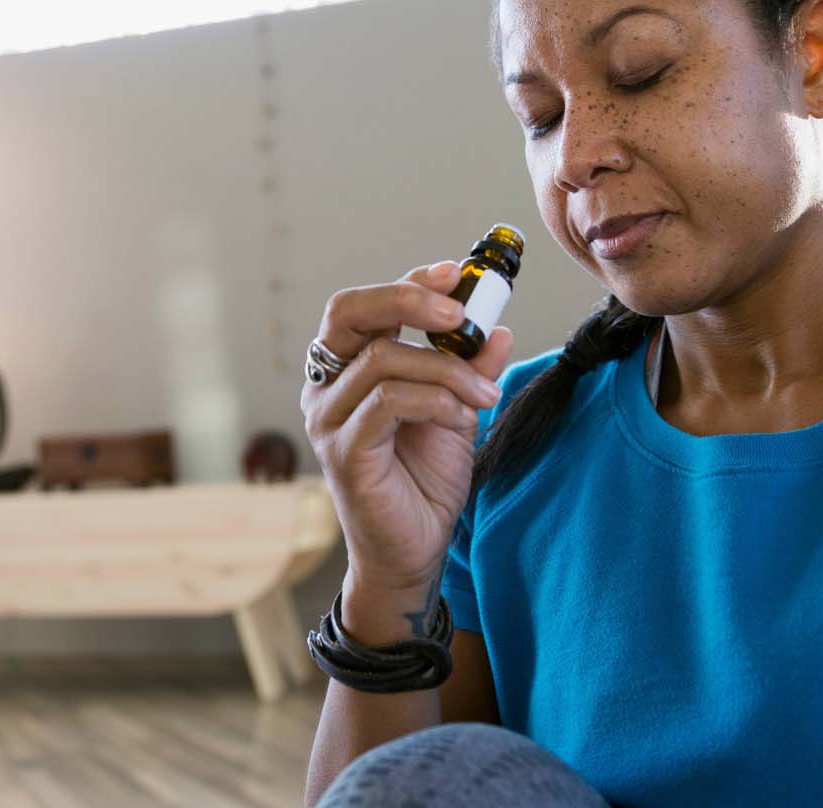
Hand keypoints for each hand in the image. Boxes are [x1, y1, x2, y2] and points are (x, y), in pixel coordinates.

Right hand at [300, 261, 515, 598]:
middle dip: (409, 297)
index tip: (458, 271)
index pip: (364, 304)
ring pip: (383, 358)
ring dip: (447, 369)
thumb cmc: (424, 479)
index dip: (409, 280)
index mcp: (345, 367)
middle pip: (349, 311)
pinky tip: (462, 417)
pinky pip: (389, 402)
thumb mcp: (457, 410)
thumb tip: (497, 329)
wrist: (415, 550)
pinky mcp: (343, 451)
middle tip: (460, 312)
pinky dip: (436, 400)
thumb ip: (470, 369)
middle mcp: (325, 386)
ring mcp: (327, 418)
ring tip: (483, 397)